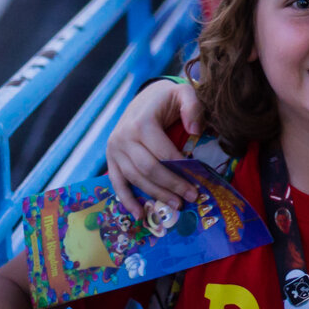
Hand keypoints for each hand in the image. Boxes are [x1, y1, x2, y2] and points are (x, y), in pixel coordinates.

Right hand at [106, 79, 201, 220]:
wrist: (145, 98)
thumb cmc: (167, 99)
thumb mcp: (184, 94)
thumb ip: (192, 107)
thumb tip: (195, 131)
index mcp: (141, 123)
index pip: (162, 153)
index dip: (180, 169)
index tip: (198, 182)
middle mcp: (123, 137)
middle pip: (149, 169)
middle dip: (171, 185)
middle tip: (190, 198)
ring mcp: (114, 150)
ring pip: (135, 178)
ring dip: (155, 195)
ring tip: (176, 206)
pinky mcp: (111, 159)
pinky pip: (117, 183)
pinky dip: (127, 200)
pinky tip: (140, 214)